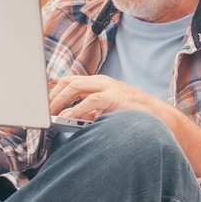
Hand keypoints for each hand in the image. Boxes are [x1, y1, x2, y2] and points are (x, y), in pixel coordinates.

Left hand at [48, 75, 162, 120]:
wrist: (158, 117)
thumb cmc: (132, 116)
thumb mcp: (106, 112)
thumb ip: (89, 113)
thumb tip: (69, 119)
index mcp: (99, 83)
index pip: (70, 81)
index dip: (54, 90)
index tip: (42, 102)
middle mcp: (101, 82)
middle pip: (68, 81)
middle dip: (52, 94)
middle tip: (42, 109)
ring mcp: (108, 87)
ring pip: (75, 87)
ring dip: (59, 100)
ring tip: (50, 112)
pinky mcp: (114, 97)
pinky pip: (90, 100)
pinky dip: (77, 108)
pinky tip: (68, 117)